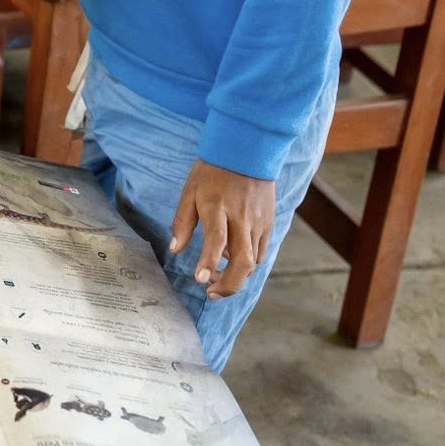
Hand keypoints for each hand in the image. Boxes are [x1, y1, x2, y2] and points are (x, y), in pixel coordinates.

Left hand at [168, 159, 275, 298]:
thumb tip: (175, 250)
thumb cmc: (213, 172)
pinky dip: (248, 264)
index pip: (216, 239)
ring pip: (253, 262)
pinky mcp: (269, 224)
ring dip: (237, 278)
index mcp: (218, 207)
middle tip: (211, 293)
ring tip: (218, 280)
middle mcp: (241, 218)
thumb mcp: (190, 191)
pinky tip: (234, 262)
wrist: (249, 152)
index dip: (209, 262)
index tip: (201, 280)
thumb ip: (183, 222)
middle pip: (243, 261)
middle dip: (229, 285)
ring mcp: (258, 223)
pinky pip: (260, 253)